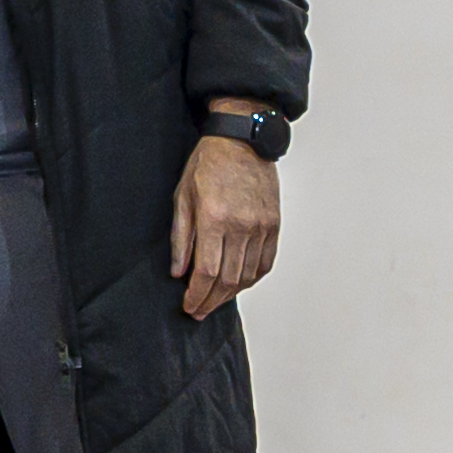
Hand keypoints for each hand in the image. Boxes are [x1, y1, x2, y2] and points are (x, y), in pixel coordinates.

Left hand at [171, 130, 281, 319]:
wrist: (242, 142)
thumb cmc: (207, 165)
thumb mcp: (182, 198)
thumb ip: (181, 238)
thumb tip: (178, 272)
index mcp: (215, 218)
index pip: (207, 271)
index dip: (197, 295)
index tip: (189, 306)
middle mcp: (242, 226)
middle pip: (229, 279)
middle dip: (211, 300)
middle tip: (199, 310)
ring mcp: (262, 226)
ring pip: (248, 275)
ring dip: (231, 294)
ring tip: (215, 300)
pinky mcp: (274, 225)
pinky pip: (266, 262)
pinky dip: (252, 279)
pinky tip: (239, 285)